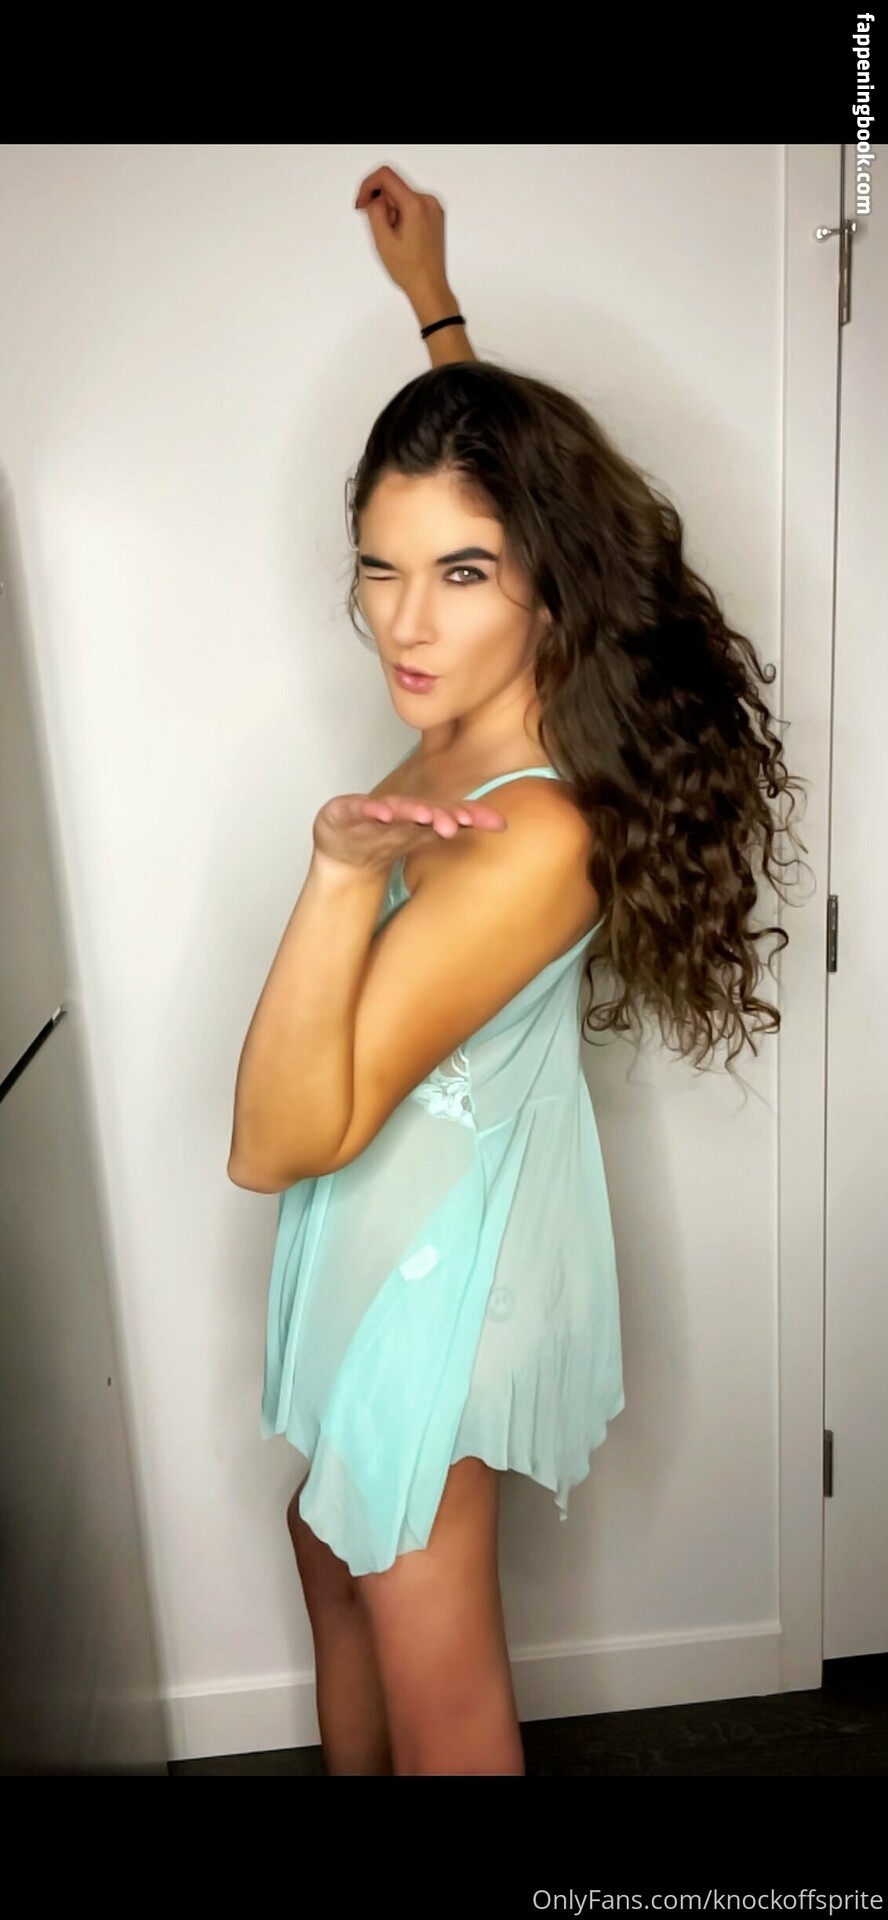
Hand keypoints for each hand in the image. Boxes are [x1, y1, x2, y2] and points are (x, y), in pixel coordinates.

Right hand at [312, 790, 507, 875]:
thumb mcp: (424, 835)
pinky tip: (379, 813)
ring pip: (393, 810)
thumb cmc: (388, 835)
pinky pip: (358, 811)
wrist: (346, 850)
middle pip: (421, 810)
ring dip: (408, 811)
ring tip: (422, 816)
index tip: (485, 822)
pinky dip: (368, 810)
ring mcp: (372, 811)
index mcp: (420, 816)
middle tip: (454, 823)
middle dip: (438, 815)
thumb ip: (459, 824)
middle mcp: (399, 810)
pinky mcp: (346, 812)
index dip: (465, 816)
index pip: (447, 814)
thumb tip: (504, 822)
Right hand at [354, 164, 448, 302]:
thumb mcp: (382, 239)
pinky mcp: (435, 214)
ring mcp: (434, 207)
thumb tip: (374, 196)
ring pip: (401, 196)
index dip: (367, 186)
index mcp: (416, 205)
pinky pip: (411, 205)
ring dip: (391, 212)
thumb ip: (374, 210)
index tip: (361, 203)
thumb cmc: (409, 270)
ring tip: (395, 237)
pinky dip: (401, 215)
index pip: (385, 176)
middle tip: (381, 230)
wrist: (429, 287)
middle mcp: (428, 201)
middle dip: (381, 204)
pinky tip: (402, 236)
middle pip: (394, 187)